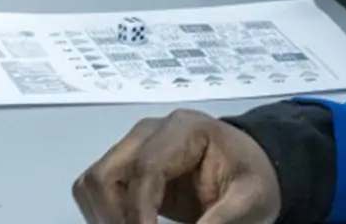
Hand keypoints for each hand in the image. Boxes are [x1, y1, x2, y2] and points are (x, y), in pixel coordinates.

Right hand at [73, 110, 280, 223]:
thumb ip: (220, 222)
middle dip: (114, 218)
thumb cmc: (253, 178)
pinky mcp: (126, 166)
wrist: (248, 167)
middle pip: (104, 175)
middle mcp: (148, 132)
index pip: (144, 170)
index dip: (138, 216)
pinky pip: (96, 191)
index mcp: (182, 130)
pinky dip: (104, 216)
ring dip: (104, 218)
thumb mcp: (250, 201)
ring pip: (92, 183)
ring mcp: (133, 147)